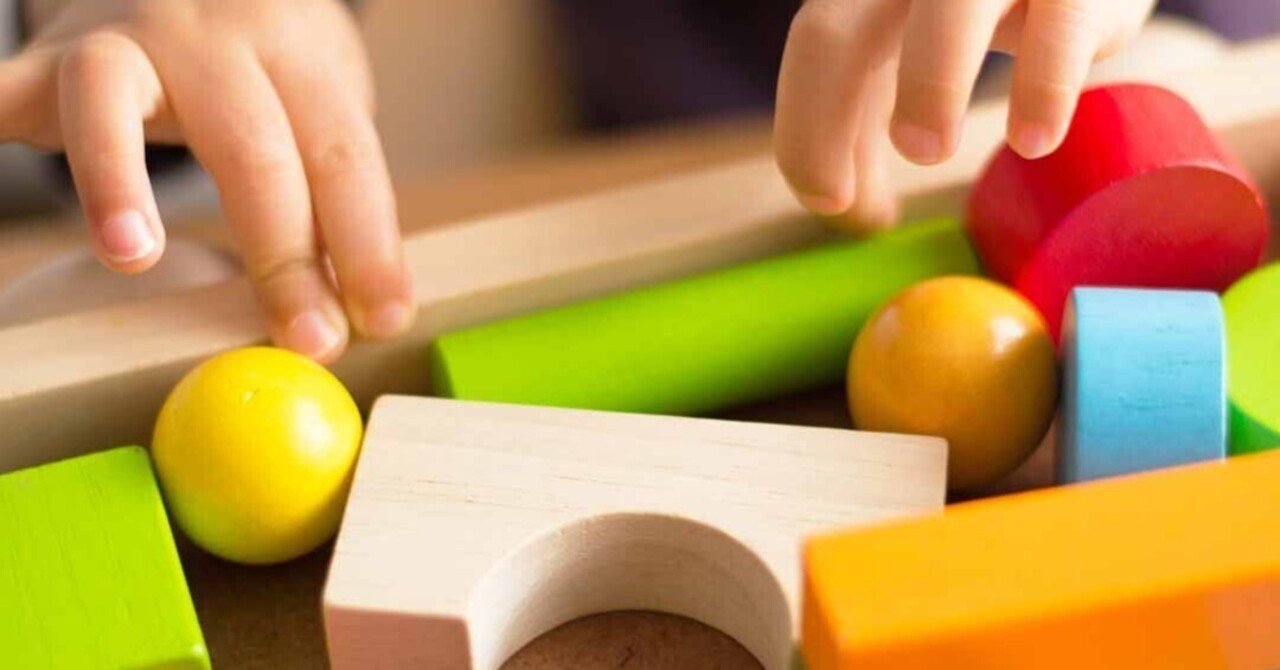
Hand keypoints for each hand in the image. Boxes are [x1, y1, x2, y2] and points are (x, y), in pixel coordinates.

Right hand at [3, 0, 412, 361]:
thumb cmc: (265, 68)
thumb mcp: (317, 103)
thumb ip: (331, 190)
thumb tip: (359, 309)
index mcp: (295, 52)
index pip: (342, 154)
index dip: (368, 241)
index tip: (383, 319)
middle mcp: (210, 35)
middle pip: (251, 145)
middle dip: (285, 255)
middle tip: (309, 339)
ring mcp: (120, 40)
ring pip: (106, 97)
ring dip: (115, 178)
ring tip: (132, 255)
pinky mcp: (46, 62)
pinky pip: (2, 91)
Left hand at [774, 0, 1155, 231]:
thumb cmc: (983, 10)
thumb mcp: (910, 58)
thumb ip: (869, 133)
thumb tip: (854, 215)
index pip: (814, 45)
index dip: (806, 127)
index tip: (829, 201)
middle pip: (838, 26)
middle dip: (831, 109)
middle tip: (847, 185)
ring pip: (950, 7)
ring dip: (929, 84)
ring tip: (931, 156)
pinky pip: (1061, 25)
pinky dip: (1043, 87)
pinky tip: (1033, 141)